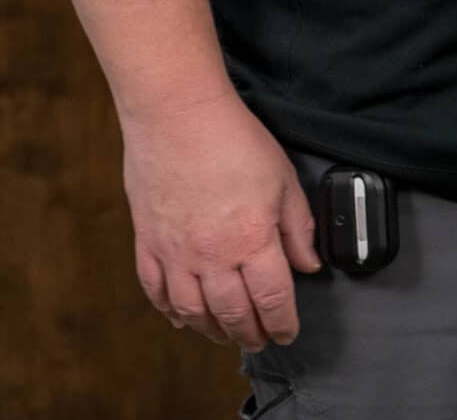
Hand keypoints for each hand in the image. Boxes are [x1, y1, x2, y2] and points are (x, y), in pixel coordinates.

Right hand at [121, 88, 322, 349]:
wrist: (178, 116)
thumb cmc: (235, 141)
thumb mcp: (283, 180)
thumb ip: (298, 228)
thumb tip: (308, 264)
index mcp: (252, 240)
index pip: (272, 299)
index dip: (283, 323)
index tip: (288, 332)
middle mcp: (212, 256)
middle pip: (233, 313)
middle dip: (250, 334)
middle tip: (260, 341)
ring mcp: (176, 253)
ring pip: (193, 311)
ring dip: (212, 330)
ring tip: (226, 335)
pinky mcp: (148, 244)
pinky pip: (156, 290)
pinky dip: (170, 311)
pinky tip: (181, 317)